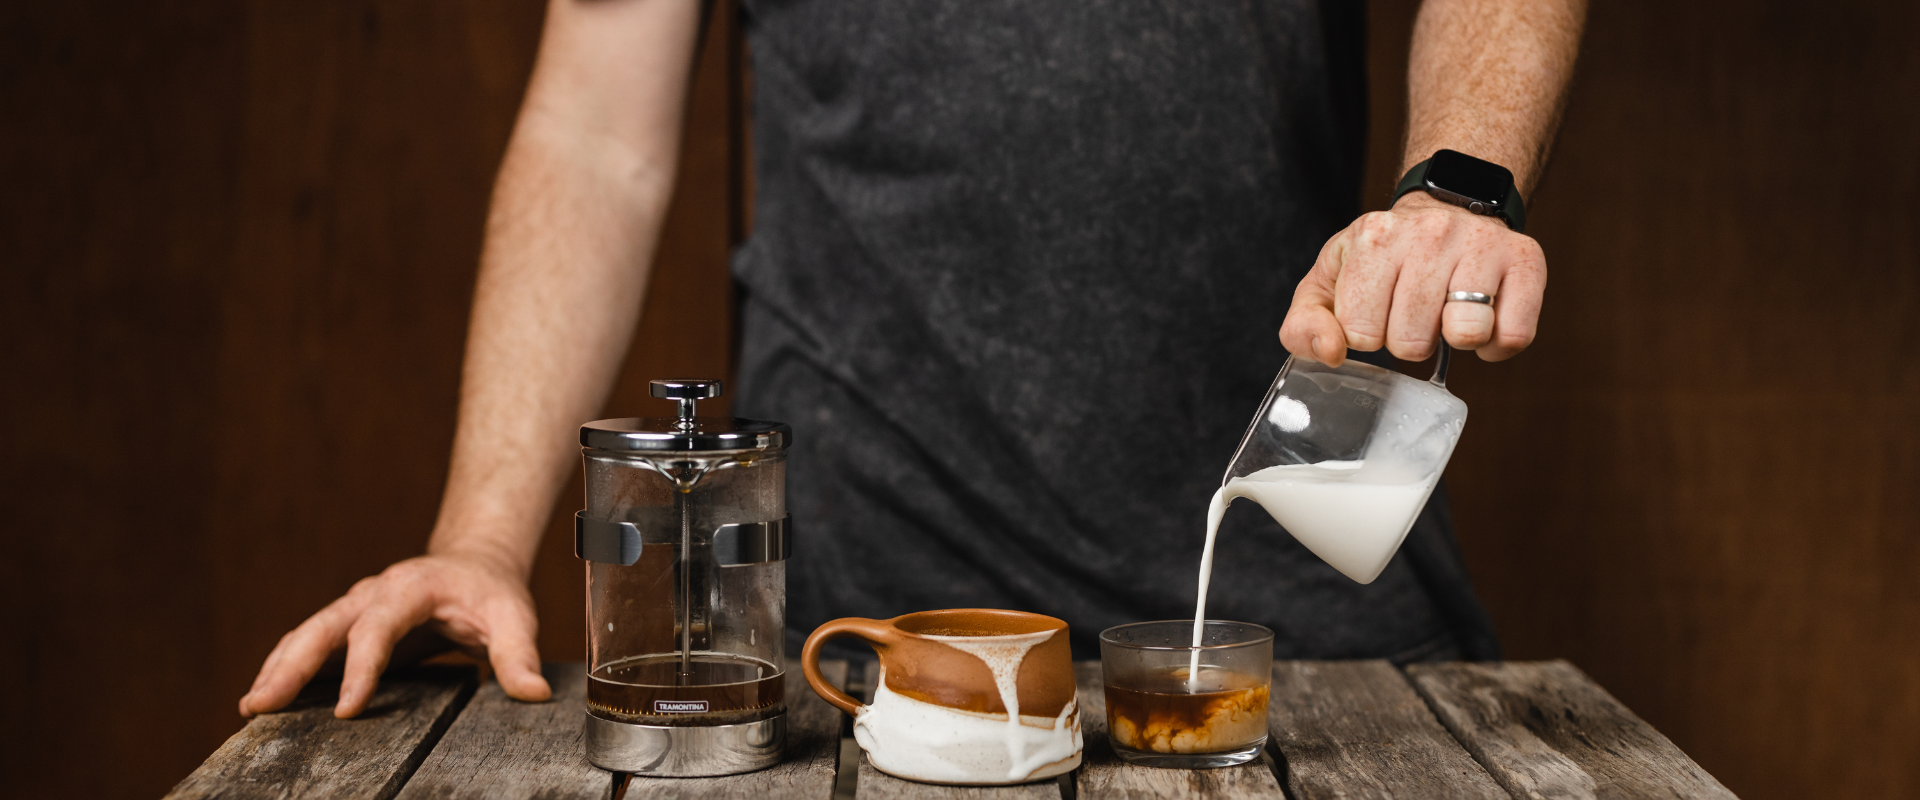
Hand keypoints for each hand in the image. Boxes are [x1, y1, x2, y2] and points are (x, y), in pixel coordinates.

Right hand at [238, 551, 551, 718]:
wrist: (474, 563)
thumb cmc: (491, 591)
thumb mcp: (514, 617)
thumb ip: (519, 655)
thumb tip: (534, 693)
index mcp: (410, 588)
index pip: (378, 628)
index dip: (361, 668)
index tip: (348, 709)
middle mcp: (372, 594)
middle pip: (322, 627)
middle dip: (290, 666)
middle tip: (261, 705)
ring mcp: (354, 608)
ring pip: (305, 635)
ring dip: (276, 669)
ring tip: (250, 707)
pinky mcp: (347, 625)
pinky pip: (309, 645)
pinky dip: (284, 669)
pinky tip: (265, 699)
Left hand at [1279, 191, 1545, 365]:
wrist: (1446, 208)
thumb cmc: (1382, 258)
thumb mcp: (1328, 282)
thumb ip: (1305, 325)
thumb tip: (1330, 352)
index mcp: (1374, 237)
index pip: (1361, 333)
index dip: (1367, 333)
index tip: (1375, 308)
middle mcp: (1430, 232)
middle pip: (1412, 341)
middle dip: (1409, 339)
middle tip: (1413, 309)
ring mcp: (1481, 243)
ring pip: (1465, 334)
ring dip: (1453, 339)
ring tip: (1445, 310)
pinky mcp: (1525, 259)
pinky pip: (1514, 335)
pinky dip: (1496, 345)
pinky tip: (1482, 320)